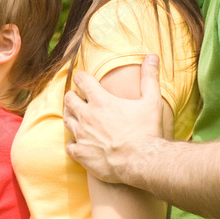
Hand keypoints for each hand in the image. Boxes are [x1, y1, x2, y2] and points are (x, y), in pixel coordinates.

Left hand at [62, 54, 163, 183]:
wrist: (141, 162)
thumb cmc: (147, 132)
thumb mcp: (151, 101)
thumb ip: (149, 77)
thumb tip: (152, 56)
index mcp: (101, 101)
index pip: (82, 80)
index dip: (82, 78)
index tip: (85, 80)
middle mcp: (87, 116)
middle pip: (68, 99)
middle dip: (73, 97)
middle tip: (81, 99)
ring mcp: (81, 135)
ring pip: (67, 120)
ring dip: (72, 116)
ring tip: (81, 118)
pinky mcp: (80, 153)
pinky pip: (69, 145)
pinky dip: (74, 143)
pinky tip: (81, 144)